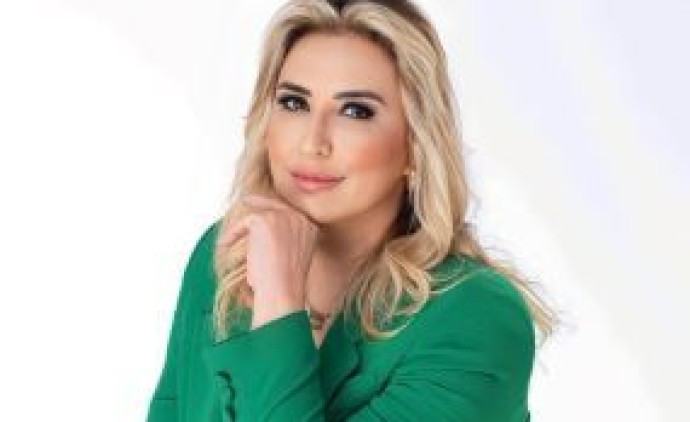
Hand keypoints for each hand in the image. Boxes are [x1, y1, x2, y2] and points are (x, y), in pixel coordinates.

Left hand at [218, 189, 319, 327]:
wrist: (282, 290)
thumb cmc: (284, 284)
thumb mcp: (290, 259)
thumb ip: (283, 242)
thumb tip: (261, 238)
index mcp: (310, 227)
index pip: (288, 214)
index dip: (272, 214)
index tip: (258, 215)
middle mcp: (300, 218)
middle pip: (274, 206)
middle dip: (258, 205)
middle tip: (244, 203)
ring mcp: (284, 216)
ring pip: (257, 215)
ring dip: (241, 230)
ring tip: (228, 242)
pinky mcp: (266, 219)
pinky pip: (244, 222)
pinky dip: (232, 234)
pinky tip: (225, 246)